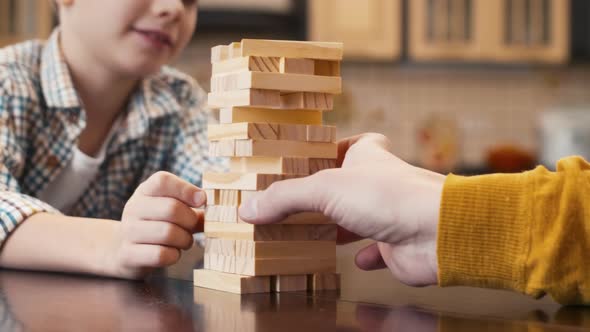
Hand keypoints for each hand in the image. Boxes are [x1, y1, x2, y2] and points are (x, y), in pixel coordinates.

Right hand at [106, 171, 204, 278]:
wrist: (122, 249)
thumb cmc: (158, 225)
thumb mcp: (173, 211)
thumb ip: (194, 209)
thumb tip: (219, 210)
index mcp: (145, 191)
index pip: (163, 181)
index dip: (186, 189)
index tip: (202, 200)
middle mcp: (133, 208)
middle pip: (171, 209)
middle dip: (190, 221)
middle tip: (193, 227)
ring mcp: (128, 231)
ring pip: (168, 233)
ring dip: (185, 240)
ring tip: (184, 241)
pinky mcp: (127, 254)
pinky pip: (160, 255)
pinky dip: (174, 256)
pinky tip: (172, 253)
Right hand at [239, 134, 444, 285]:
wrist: (438, 232)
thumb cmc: (390, 197)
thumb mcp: (325, 189)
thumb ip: (285, 197)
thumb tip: (249, 207)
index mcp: (366, 158)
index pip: (353, 144)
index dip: (335, 147)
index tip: (315, 155)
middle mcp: (379, 184)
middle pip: (349, 186)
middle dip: (327, 195)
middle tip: (300, 202)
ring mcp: (389, 215)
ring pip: (360, 219)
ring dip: (340, 227)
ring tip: (314, 232)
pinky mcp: (396, 246)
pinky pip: (378, 251)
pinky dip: (365, 256)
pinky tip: (355, 261)